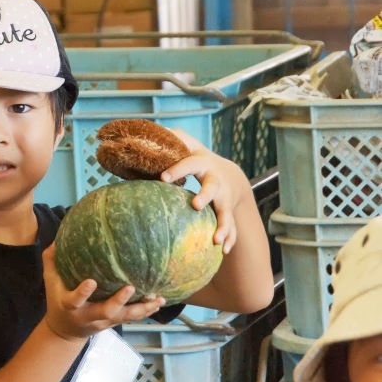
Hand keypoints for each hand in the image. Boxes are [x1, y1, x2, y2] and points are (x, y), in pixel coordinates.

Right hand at [41, 243, 165, 341]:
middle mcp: (90, 315)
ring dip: (141, 308)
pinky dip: (146, 310)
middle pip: (106, 311)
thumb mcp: (50, 282)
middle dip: (119, 301)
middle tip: (131, 287)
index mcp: (71, 306)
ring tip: (157, 299)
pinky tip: (160, 301)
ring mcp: (104, 320)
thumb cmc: (58, 300)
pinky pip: (132, 317)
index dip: (83, 293)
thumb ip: (51, 261)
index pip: (76, 300)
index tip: (91, 281)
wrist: (66, 331)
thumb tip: (57, 240)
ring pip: (124, 317)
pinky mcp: (115, 322)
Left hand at [158, 128, 248, 253]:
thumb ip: (173, 139)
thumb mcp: (188, 145)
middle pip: (212, 187)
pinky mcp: (229, 212)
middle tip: (195, 206)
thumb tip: (149, 130)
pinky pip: (232, 228)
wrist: (229, 174)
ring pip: (226, 212)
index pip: (190, 163)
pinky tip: (223, 251)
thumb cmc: (198, 159)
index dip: (178, 169)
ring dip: (223, 226)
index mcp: (202, 163)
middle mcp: (215, 180)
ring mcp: (225, 198)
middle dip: (205, 196)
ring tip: (216, 240)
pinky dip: (230, 239)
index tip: (163, 177)